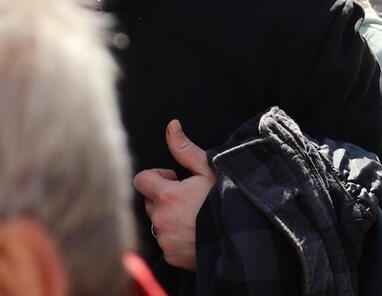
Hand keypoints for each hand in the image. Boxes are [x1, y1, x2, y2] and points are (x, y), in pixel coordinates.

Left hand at [131, 119, 213, 270]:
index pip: (141, 180)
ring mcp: (165, 240)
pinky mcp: (171, 257)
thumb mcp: (209, 170)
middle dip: (163, 197)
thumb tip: (171, 125)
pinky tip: (194, 234)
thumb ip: (184, 149)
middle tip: (188, 198)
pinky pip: (165, 242)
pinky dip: (175, 237)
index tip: (175, 179)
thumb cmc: (226, 201)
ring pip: (157, 223)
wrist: (240, 240)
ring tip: (193, 217)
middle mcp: (160, 219)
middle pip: (149, 201)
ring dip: (168, 217)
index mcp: (166, 196)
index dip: (157, 176)